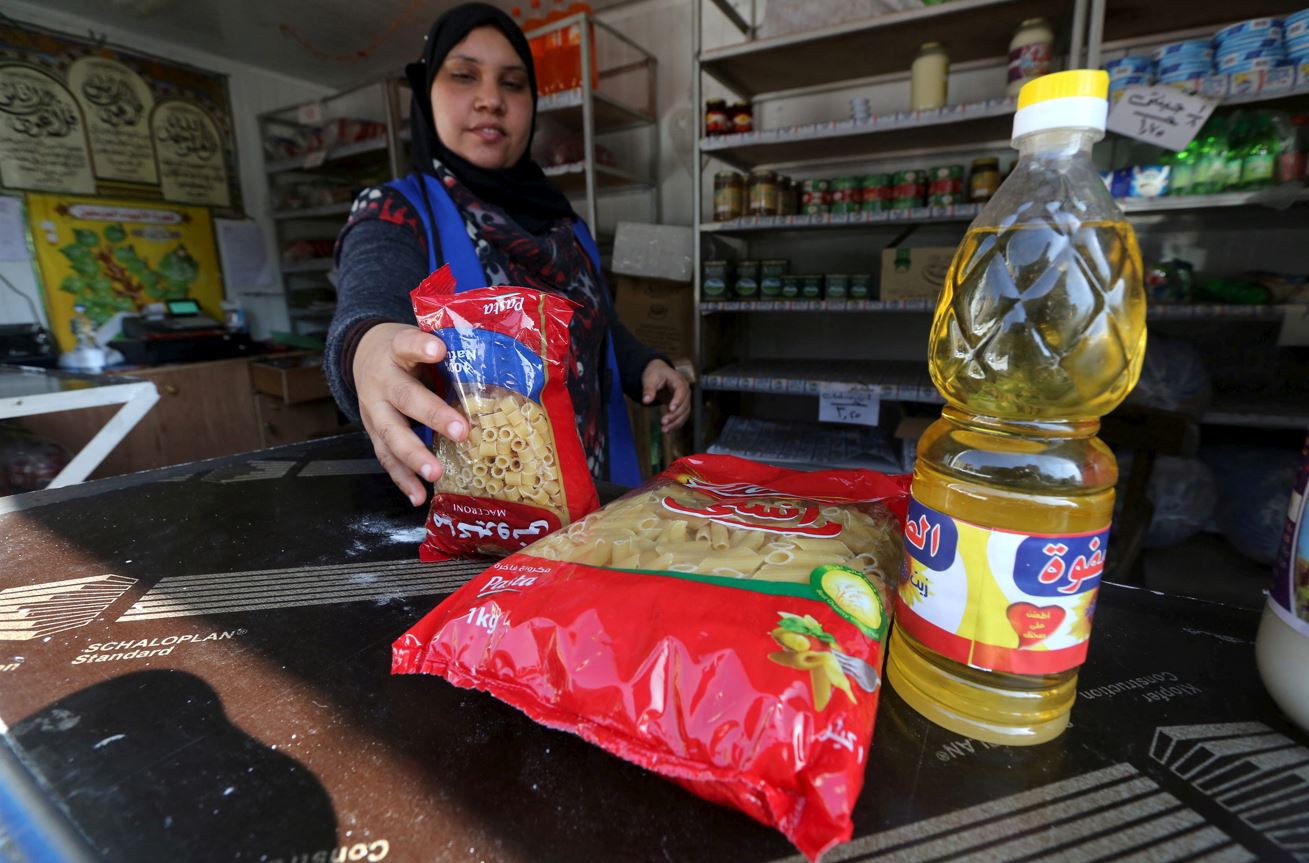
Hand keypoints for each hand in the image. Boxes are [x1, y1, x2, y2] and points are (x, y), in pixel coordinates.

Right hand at [353, 323, 468, 506]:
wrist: (363, 357)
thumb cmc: (407, 354)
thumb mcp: (421, 343)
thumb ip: (449, 354)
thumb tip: (499, 364)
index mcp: (396, 351)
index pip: (406, 344)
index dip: (421, 347)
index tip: (438, 350)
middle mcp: (382, 381)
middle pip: (405, 398)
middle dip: (433, 416)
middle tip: (460, 431)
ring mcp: (375, 410)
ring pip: (392, 434)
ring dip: (415, 456)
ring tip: (436, 472)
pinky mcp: (374, 433)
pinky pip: (387, 458)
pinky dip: (404, 479)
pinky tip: (419, 496)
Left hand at [640, 359, 690, 432]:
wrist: (659, 373)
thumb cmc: (655, 373)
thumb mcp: (649, 378)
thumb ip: (648, 389)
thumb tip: (646, 401)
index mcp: (678, 380)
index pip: (681, 390)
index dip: (678, 400)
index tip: (671, 409)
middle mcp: (685, 390)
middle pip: (685, 404)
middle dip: (675, 415)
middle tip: (663, 422)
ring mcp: (685, 399)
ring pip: (685, 413)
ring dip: (676, 423)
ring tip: (664, 430)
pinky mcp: (681, 406)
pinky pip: (682, 417)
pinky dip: (676, 424)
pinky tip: (667, 430)